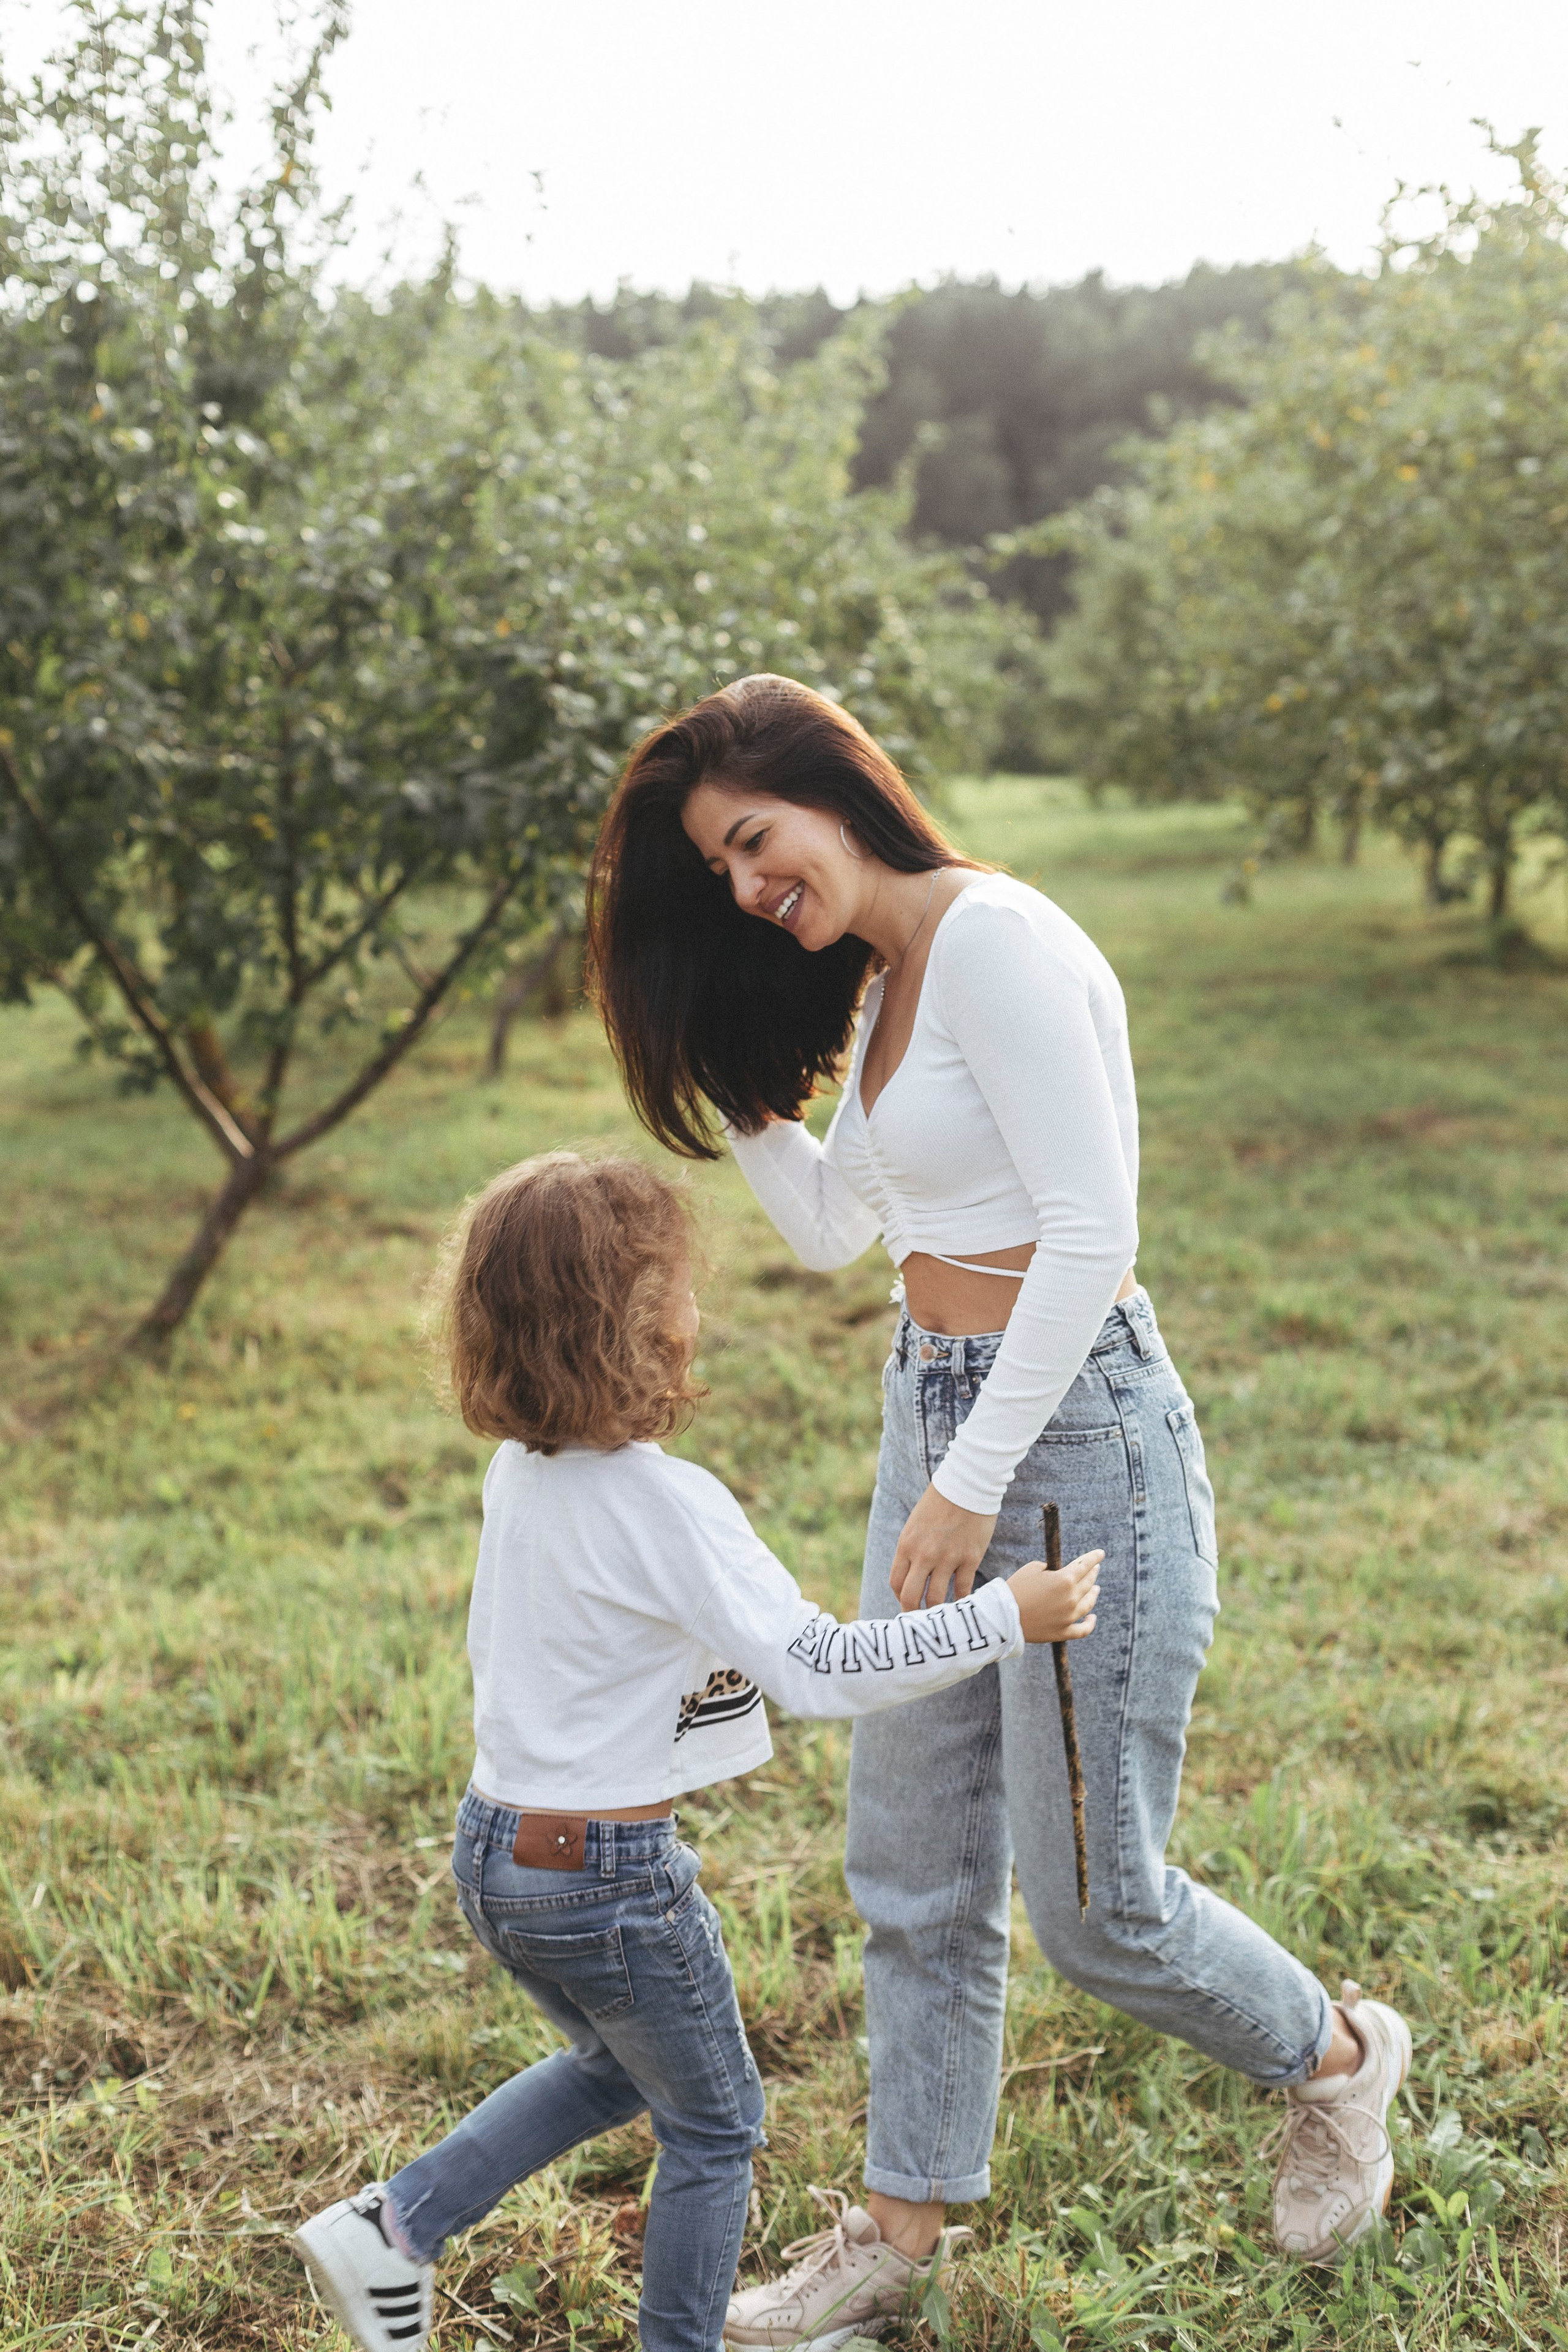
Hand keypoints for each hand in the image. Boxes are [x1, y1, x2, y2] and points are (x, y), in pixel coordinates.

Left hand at [890, 1484, 998, 1610]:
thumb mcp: (915, 1524)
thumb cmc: (940, 1502)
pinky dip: (961, 1601)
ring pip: (937, 1599)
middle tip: (920, 1623)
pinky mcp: (970, 1558)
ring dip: (937, 1612)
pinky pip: (963, 1590)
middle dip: (913, 1614)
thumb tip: (912, 1574)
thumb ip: (912, 1549)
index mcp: (906, 1544)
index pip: (896, 1583)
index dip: (900, 1598)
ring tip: (941, 1619)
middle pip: (911, 1597)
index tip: (908, 1603)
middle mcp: (923, 1555)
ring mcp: (947, 1558)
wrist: (968, 1485)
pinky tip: (963, 1605)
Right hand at [1008, 1549, 1102, 1644]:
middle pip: (1088, 1583)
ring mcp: (1069, 1617)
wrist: (1003, 1616)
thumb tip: (1060, 1574)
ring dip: (1093, 1594)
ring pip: (1089, 1604)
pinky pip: (1083, 1629)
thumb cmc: (1016, 1587)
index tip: (1101, 1553)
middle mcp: (1071, 1598)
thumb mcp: (1033, 1568)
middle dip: (1093, 1573)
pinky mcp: (1063, 1632)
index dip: (1094, 1557)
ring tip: (1095, 1588)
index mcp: (1065, 1580)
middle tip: (1095, 1568)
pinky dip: (1090, 1623)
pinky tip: (1093, 1617)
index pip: (1085, 1565)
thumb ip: (1052, 1569)